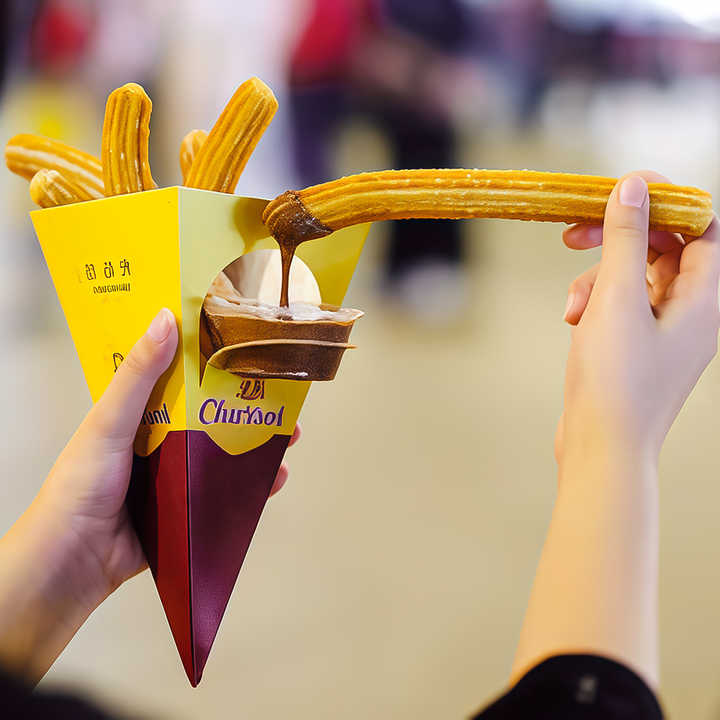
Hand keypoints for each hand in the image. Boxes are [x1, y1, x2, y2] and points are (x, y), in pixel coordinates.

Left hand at [0, 308, 299, 680]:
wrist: (73, 562)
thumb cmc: (81, 486)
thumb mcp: (109, 421)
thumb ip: (139, 374)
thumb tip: (166, 318)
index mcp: (138, 414)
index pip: (179, 377)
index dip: (212, 361)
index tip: (245, 345)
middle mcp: (160, 441)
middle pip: (211, 415)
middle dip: (248, 405)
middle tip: (281, 393)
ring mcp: (176, 477)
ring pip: (224, 454)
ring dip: (257, 445)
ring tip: (289, 435)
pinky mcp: (188, 510)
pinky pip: (225, 493)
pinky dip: (251, 487)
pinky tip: (274, 480)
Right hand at [512, 172, 717, 687]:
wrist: (602, 448)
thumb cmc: (617, 379)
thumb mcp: (618, 298)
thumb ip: (627, 237)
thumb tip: (634, 185)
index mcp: (707, 296)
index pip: (701, 223)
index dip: (665, 199)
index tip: (621, 187)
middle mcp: (694, 309)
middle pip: (663, 246)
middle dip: (617, 237)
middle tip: (573, 232)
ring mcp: (666, 328)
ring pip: (635, 275)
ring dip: (598, 277)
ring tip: (574, 306)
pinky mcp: (639, 345)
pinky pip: (621, 304)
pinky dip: (595, 304)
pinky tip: (573, 321)